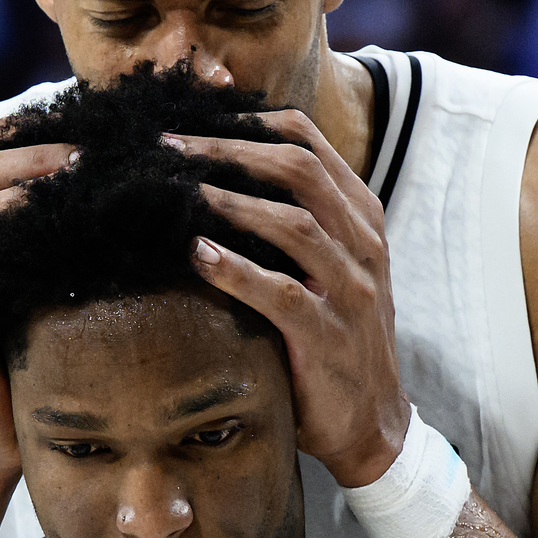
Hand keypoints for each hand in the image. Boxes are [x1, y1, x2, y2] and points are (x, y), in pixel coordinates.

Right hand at [0, 139, 71, 492]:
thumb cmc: (23, 360)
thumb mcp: (39, 290)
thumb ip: (54, 246)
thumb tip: (113, 200)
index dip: (31, 144)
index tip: (88, 138)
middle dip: (30, 159)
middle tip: (87, 158)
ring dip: (21, 196)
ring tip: (76, 189)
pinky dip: (6, 254)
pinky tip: (55, 245)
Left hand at [165, 112, 408, 487]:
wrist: (371, 420)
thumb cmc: (331, 335)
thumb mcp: (324, 265)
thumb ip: (287, 218)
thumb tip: (211, 172)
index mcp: (360, 214)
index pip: (306, 141)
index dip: (246, 121)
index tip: (189, 117)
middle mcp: (363, 242)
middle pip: (297, 169)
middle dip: (227, 149)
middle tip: (165, 145)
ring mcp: (352, 289)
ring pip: (294, 223)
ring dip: (228, 201)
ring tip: (174, 190)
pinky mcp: (330, 336)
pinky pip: (282, 293)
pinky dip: (236, 270)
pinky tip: (196, 255)